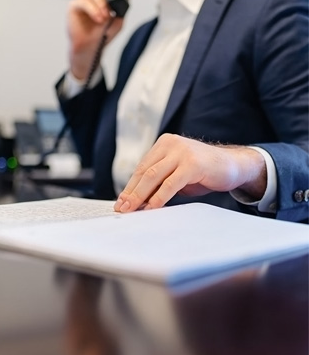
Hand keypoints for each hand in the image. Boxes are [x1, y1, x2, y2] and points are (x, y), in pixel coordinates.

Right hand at [68, 0, 126, 80]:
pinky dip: (93, 10)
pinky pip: (83, 2)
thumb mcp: (117, 23)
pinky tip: (98, 19)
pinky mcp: (73, 7)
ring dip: (101, 3)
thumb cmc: (101, 36)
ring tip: (104, 17)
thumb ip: (122, 8)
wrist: (90, 50)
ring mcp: (82, 1)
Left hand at [114, 134, 266, 212]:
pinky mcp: (192, 164)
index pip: (141, 168)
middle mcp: (170, 144)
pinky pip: (170, 183)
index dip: (130, 186)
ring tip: (132, 210)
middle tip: (123, 209)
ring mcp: (181, 152)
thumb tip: (138, 201)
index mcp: (163, 144)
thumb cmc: (203, 171)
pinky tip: (152, 208)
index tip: (121, 202)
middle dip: (131, 192)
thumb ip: (159, 182)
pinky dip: (159, 198)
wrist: (233, 166)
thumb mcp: (176, 174)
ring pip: (152, 176)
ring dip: (140, 196)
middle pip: (144, 172)